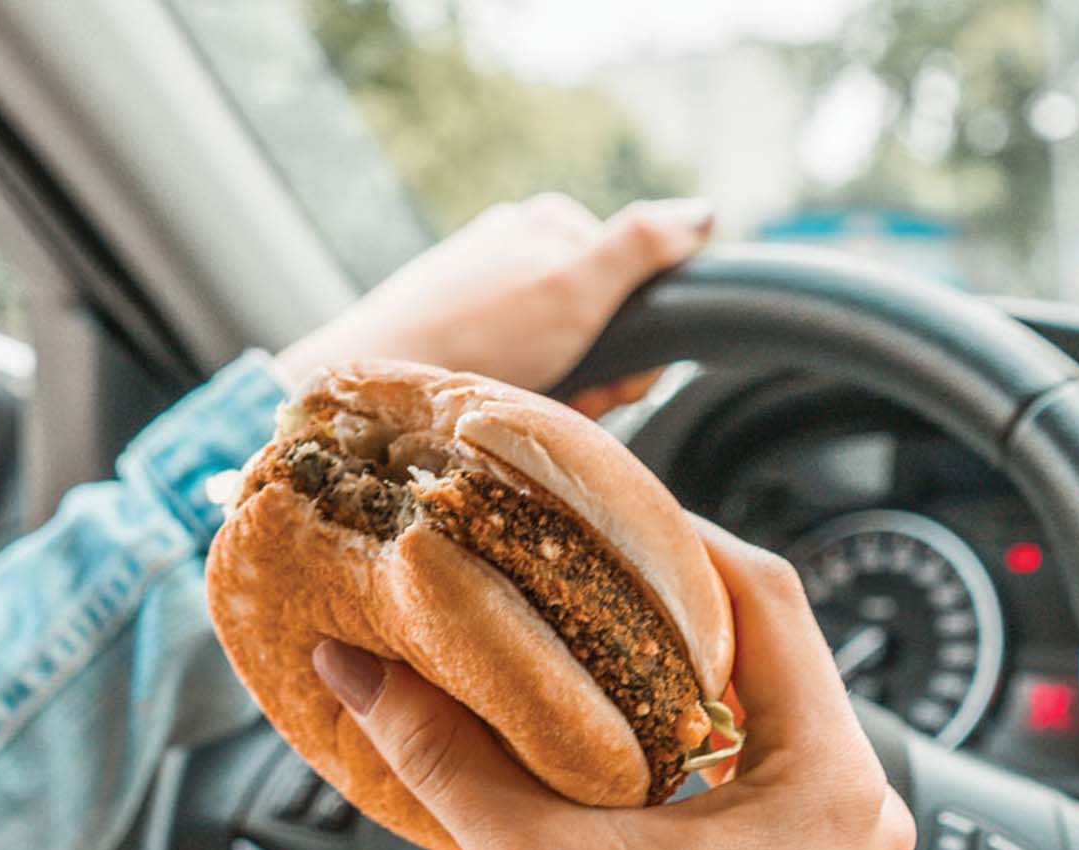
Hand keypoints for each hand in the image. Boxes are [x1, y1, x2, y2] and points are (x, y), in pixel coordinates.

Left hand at [275, 194, 712, 416]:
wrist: (377, 385)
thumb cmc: (478, 337)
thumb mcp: (576, 286)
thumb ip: (641, 245)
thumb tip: (702, 213)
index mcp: (551, 223)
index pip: (635, 282)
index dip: (634, 344)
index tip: (616, 378)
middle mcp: (516, 249)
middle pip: (599, 324)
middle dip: (598, 374)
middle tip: (570, 400)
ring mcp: (484, 291)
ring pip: (561, 355)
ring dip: (561, 394)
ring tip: (527, 407)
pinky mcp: (456, 332)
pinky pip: (517, 369)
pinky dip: (520, 396)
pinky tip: (497, 408)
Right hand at [309, 521, 915, 849]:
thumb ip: (444, 750)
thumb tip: (363, 666)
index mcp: (829, 778)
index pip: (769, 594)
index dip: (674, 535)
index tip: (595, 507)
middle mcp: (852, 806)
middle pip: (764, 647)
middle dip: (656, 600)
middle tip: (566, 562)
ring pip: (751, 712)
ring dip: (660, 672)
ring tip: (569, 636)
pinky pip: (741, 774)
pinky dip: (669, 740)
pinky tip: (594, 735)